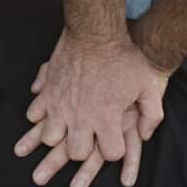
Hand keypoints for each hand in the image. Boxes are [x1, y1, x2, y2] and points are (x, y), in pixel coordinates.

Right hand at [14, 32, 168, 186]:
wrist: (96, 33)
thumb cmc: (125, 58)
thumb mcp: (149, 85)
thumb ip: (152, 114)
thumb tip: (145, 134)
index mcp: (107, 118)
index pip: (110, 154)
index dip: (115, 149)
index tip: (115, 139)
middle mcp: (81, 117)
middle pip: (76, 153)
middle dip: (83, 147)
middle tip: (89, 135)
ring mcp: (61, 105)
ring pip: (50, 138)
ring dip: (58, 135)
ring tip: (66, 127)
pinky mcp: (47, 92)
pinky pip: (34, 114)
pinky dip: (39, 115)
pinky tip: (50, 110)